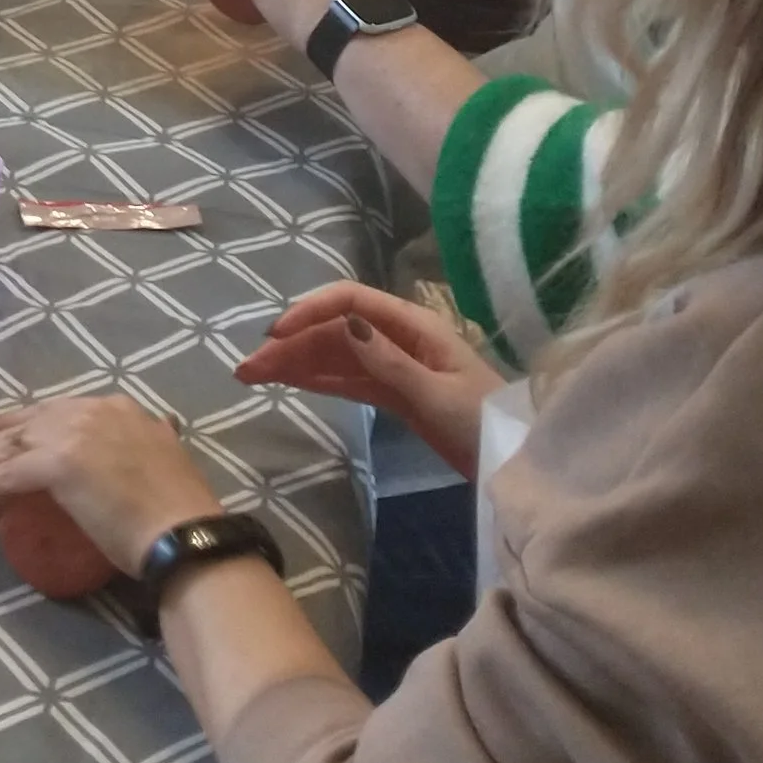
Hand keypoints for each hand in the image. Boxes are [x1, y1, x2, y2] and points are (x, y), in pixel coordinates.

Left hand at [0, 394, 225, 577]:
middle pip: (28, 424)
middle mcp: (92, 411)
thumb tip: (158, 428)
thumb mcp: (163, 456)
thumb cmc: (178, 509)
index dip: (25, 424)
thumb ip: (151, 439)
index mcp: (118, 408)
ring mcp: (73, 435)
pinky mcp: (57, 464)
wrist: (184, 533)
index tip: (1, 432)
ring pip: (12, 446)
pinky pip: (9, 474)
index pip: (57, 412)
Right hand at [233, 282, 502, 478]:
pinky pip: (347, 379)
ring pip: (335, 355)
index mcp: (413, 325)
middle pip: (334, 330)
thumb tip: (344, 324)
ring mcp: (395, 365)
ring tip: (253, 376)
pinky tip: (289, 383)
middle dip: (291, 344)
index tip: (275, 336)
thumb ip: (389, 362)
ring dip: (295, 362)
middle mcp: (399, 337)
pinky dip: (317, 380)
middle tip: (247, 368)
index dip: (310, 313)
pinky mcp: (394, 392)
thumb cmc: (482, 421)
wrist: (515, 460)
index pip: (350, 303)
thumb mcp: (436, 393)